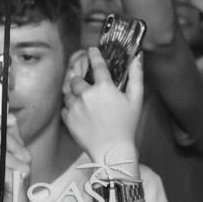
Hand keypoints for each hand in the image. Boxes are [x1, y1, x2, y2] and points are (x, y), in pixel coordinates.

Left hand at [62, 47, 141, 168]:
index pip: (97, 64)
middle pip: (76, 78)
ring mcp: (75, 107)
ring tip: (82, 101)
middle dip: (80, 79)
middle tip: (85, 84)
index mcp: (104, 88)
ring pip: (68, 93)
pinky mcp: (68, 119)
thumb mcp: (136, 100)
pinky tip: (79, 113)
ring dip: (73, 94)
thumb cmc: (126, 126)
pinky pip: (64, 108)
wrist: (112, 152)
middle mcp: (86, 95)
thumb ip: (136, 76)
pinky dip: (69, 108)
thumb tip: (137, 57)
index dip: (94, 55)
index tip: (91, 49)